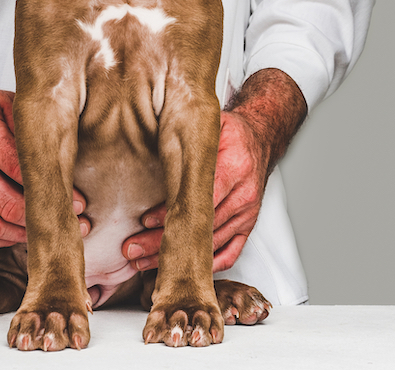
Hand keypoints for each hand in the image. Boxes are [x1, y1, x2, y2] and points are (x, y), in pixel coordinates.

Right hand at [0, 47, 89, 249]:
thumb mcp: (2, 101)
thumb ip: (32, 124)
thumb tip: (70, 148)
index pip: (24, 173)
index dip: (54, 191)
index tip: (78, 202)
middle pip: (10, 206)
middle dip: (45, 219)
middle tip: (73, 224)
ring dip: (25, 236)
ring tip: (51, 233)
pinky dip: (1, 240)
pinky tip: (21, 235)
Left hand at [122, 110, 268, 272]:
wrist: (261, 138)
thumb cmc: (231, 133)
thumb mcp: (211, 127)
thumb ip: (188, 139)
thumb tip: (151, 141)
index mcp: (233, 169)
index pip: (199, 197)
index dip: (171, 212)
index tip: (145, 221)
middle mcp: (242, 196)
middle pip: (200, 227)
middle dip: (163, 241)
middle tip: (133, 250)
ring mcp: (246, 214)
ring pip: (209, 244)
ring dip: (176, 255)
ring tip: (144, 261)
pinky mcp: (247, 226)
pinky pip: (229, 253)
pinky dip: (204, 264)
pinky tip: (180, 266)